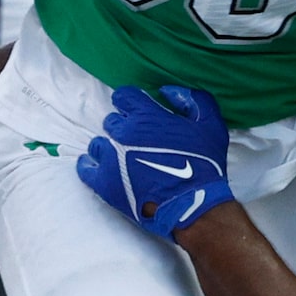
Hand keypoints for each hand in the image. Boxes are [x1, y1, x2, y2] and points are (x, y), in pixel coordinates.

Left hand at [77, 84, 236, 240]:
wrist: (193, 204)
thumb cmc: (204, 164)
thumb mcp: (210, 124)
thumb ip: (192, 100)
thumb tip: (166, 91)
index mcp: (145, 116)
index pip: (124, 96)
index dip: (130, 103)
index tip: (137, 112)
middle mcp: (123, 133)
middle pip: (112, 121)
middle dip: (123, 127)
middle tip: (136, 141)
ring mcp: (110, 158)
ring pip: (97, 144)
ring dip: (108, 147)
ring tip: (121, 158)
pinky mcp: (103, 182)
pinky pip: (85, 168)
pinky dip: (90, 166)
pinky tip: (99, 167)